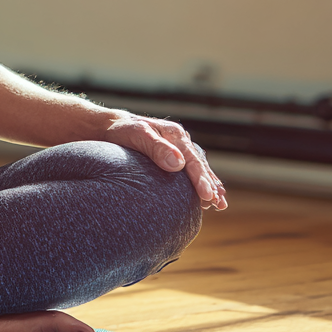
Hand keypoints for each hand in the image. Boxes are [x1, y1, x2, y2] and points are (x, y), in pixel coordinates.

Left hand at [104, 113, 227, 209]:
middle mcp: (180, 140)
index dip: (200, 178)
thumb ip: (156, 148)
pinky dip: (200, 181)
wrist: (112, 127)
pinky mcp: (172, 156)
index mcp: (174, 134)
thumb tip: (178, 164)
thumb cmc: (122, 131)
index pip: (192, 159)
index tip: (207, 195)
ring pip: (198, 168)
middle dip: (210, 184)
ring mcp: (178, 148)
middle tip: (218, 204)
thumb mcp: (137, 135)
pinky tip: (206, 195)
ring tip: (219, 204)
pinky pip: (190, 169)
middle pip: (199, 165)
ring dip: (209, 185)